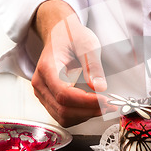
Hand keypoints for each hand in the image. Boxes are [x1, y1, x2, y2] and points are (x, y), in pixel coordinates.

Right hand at [31, 0, 109, 126]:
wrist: (59, 34)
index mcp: (48, 67)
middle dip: (89, 111)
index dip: (86, 101)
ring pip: (62, 116)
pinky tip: (92, 106)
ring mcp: (42, 93)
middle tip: (110, 105)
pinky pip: (63, 115)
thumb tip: (100, 87)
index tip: (105, 99)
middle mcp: (40, 83)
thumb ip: (93, 65)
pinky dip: (80, 115)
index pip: (64, 94)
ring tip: (104, 106)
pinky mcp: (48, 99)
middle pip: (63, 109)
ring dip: (85, 115)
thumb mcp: (87, 43)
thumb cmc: (71, 36)